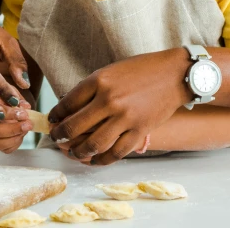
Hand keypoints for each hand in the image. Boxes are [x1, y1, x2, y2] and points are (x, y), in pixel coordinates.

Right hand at [0, 87, 31, 152]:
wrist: (1, 100)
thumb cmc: (6, 95)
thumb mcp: (11, 91)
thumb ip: (17, 98)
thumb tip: (25, 107)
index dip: (11, 115)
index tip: (25, 114)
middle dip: (14, 129)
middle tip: (28, 124)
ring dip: (14, 138)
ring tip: (26, 129)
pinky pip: (3, 149)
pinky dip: (15, 144)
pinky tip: (21, 135)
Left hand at [48, 50, 189, 165]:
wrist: (176, 73)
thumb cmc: (144, 69)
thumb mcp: (114, 70)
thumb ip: (94, 87)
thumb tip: (71, 107)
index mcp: (101, 80)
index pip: (67, 103)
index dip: (56, 115)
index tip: (53, 121)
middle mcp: (110, 100)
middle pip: (74, 127)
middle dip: (61, 136)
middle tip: (58, 138)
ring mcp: (125, 118)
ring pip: (92, 144)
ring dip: (78, 152)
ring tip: (74, 152)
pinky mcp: (139, 131)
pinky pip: (115, 153)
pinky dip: (101, 160)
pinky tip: (95, 159)